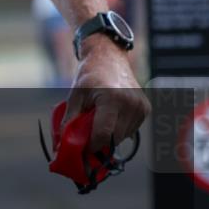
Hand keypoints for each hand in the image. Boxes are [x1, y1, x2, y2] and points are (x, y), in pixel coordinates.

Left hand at [62, 36, 150, 153]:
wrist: (108, 57)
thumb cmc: (89, 75)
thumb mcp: (75, 96)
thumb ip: (70, 120)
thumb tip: (63, 144)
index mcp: (112, 99)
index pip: (103, 134)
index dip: (90, 146)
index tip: (80, 151)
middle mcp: (130, 104)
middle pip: (114, 138)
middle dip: (99, 144)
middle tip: (86, 142)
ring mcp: (140, 107)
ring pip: (123, 137)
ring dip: (109, 137)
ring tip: (97, 125)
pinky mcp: (146, 109)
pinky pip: (131, 130)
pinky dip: (119, 130)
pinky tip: (110, 118)